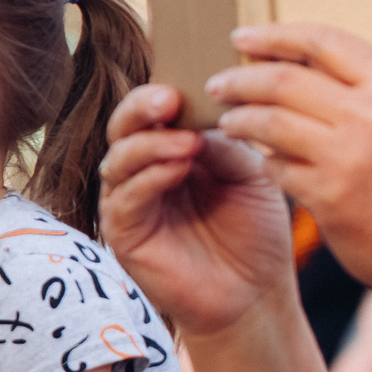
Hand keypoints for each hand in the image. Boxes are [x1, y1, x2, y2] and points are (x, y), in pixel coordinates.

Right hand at [100, 84, 294, 335]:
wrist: (255, 296)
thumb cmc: (254, 233)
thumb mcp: (249, 174)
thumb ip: (225, 143)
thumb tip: (203, 111)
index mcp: (172, 149)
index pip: (153, 109)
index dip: (163, 89)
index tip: (187, 76)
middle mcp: (143, 170)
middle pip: (124, 125)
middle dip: (142, 107)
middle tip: (169, 99)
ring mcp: (129, 201)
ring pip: (117, 157)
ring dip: (149, 144)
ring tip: (186, 141)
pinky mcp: (123, 233)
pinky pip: (124, 197)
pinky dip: (148, 178)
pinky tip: (177, 170)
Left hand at [208, 23, 371, 297]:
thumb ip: (369, 96)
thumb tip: (301, 67)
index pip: (322, 40)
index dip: (274, 34)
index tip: (242, 35)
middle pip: (282, 79)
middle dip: (240, 78)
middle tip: (217, 84)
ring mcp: (349, 156)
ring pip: (268, 121)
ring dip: (237, 119)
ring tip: (226, 121)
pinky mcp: (328, 195)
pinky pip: (274, 166)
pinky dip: (260, 161)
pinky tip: (254, 161)